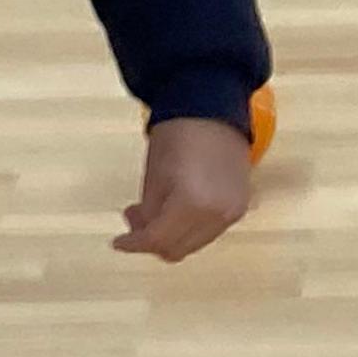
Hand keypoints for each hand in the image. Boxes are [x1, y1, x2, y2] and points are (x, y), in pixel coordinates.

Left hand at [114, 114, 253, 262]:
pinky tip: (179, 209)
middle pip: (178, 249)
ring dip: (173, 236)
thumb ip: (147, 213)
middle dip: (152, 241)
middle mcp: (217, 215)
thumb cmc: (176, 134)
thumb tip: (141, 232)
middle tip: (135, 220)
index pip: (157, 239)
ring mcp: (232, 213)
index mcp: (193, 205)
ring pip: (194, 244)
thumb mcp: (153, 176)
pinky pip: (210, 230)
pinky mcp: (240, 206)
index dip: (134, 244)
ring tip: (157, 212)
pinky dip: (191, 228)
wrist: (213, 107)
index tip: (118, 242)